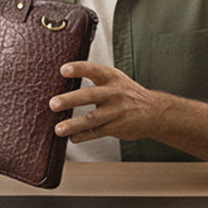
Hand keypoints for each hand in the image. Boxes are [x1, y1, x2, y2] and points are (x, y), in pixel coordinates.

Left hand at [47, 61, 167, 142]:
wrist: (154, 111)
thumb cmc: (127, 93)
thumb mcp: (115, 79)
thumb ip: (94, 78)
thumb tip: (62, 81)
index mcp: (111, 77)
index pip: (93, 70)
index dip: (79, 69)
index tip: (63, 70)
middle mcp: (114, 93)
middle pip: (90, 96)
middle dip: (71, 100)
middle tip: (53, 103)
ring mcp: (116, 111)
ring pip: (92, 118)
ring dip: (74, 124)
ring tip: (59, 129)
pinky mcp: (117, 127)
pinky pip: (97, 132)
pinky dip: (84, 136)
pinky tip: (72, 138)